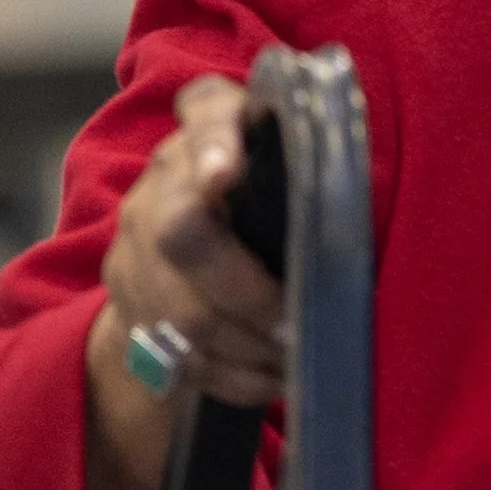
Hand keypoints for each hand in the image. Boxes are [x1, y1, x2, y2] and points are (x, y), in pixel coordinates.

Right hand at [80, 77, 285, 489]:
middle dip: (245, 291)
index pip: (206, 111)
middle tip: (294, 322)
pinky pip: (177, 351)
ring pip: (180, 309)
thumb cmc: (274, 198)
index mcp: (213, 123)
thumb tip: (362, 200)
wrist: (189, 246)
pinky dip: (231, 375)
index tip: (227, 174)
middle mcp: (165, 176)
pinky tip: (270, 379)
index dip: (215, 140)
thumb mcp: (295, 167)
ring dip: (245, 346)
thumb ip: (317, 168)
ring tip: (294, 360)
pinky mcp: (128, 296)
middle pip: (182, 234)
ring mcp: (136, 238)